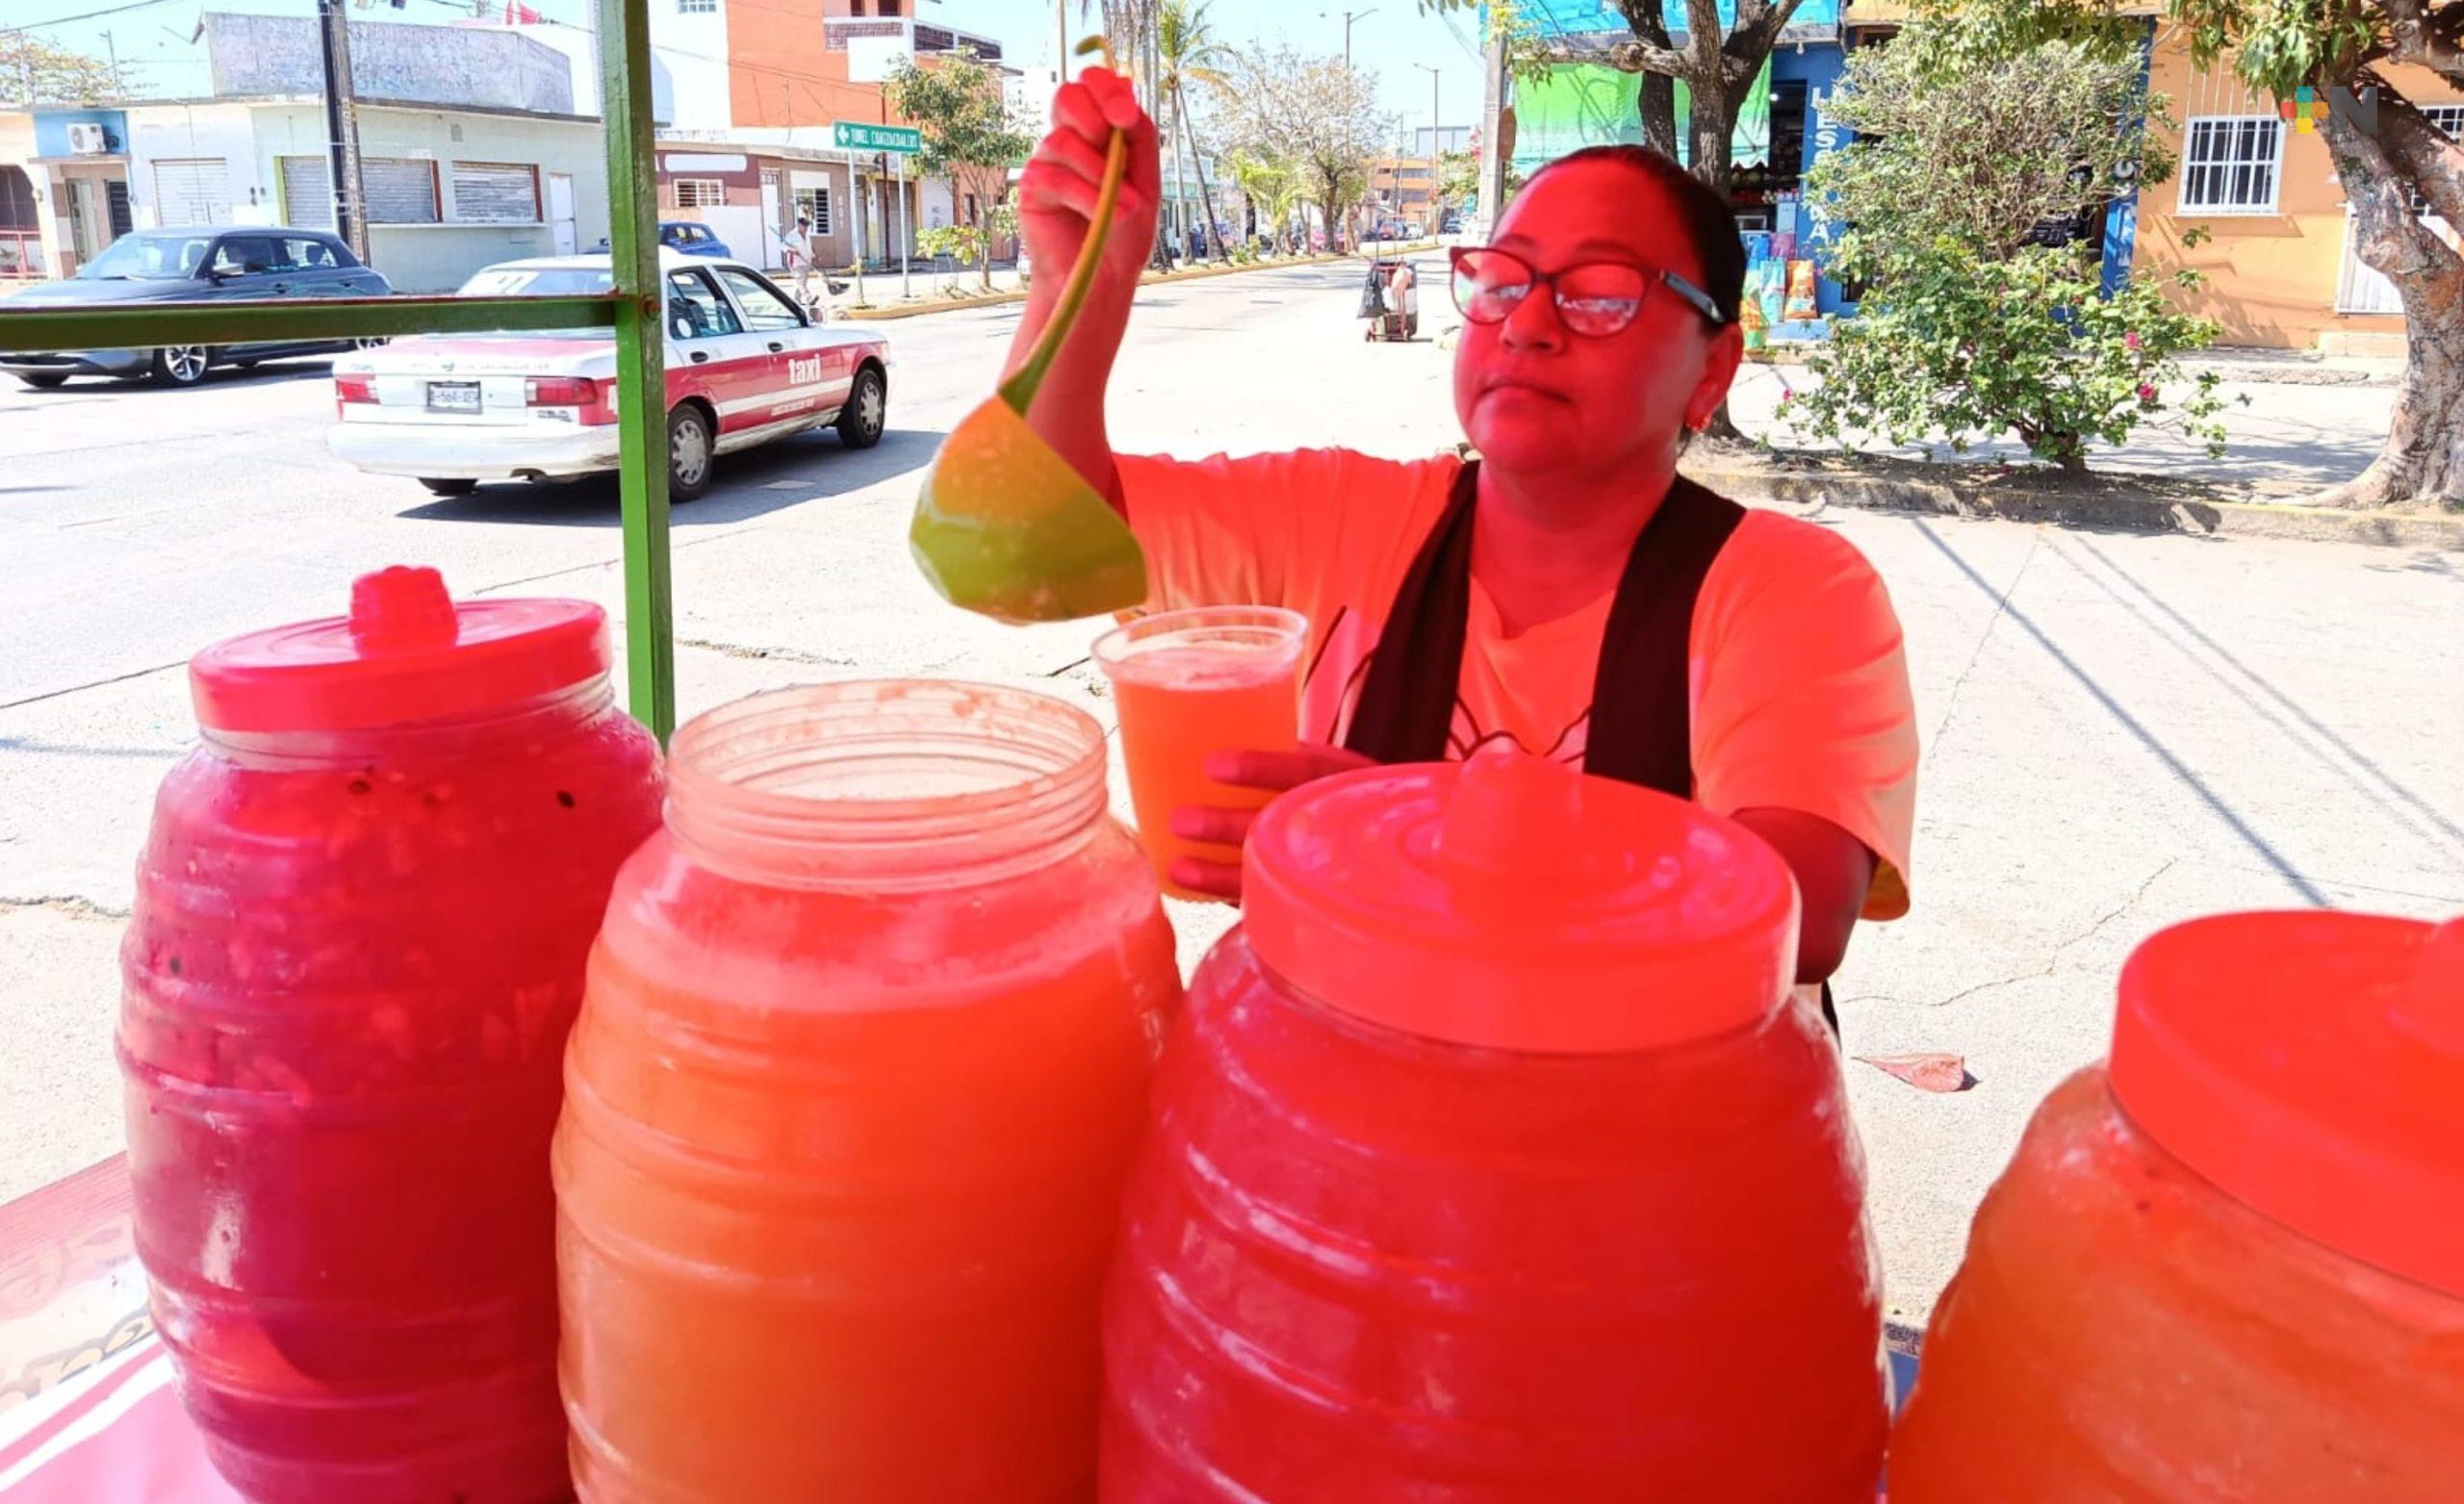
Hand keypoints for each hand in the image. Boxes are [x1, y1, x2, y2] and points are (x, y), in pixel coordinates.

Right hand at [1016, 68, 1160, 302]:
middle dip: (1094, 113)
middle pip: (1067, 94)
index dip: (1107, 88)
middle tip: (1112, 144)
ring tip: (1120, 203)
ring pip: (1064, 140)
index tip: (1127, 116)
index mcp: (1099, 129)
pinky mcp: (1031, 187)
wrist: (1104, 276)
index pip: (1093, 84)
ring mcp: (1047, 161)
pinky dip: (1085, 196)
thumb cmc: (1125, 229)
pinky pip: (1055, 177)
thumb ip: (1139, 138)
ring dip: (1098, 171)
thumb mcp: (1146, 180)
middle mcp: (1070, 138)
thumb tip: (1126, 105)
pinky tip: (1099, 215)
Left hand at [1166, 746, 1377, 902]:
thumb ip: (1290, 760)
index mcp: (1345, 779)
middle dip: (1227, 826)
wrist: (1399, 847)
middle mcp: (1343, 822)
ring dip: (1220, 875)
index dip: (1259, 767)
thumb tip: (1212, 749)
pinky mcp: (1320, 900)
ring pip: (1275, 873)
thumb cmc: (1345, 795)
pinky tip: (1202, 896)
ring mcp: (1336, 867)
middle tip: (1179, 821)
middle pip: (1283, 825)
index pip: (1305, 769)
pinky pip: (1277, 904)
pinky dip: (1237, 900)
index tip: (1212, 766)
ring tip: (1177, 867)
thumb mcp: (1332, 769)